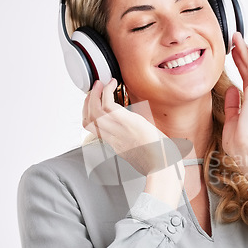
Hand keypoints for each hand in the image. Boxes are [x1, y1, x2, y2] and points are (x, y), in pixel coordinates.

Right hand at [83, 79, 184, 205]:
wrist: (160, 163)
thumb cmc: (157, 159)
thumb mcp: (141, 151)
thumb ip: (136, 143)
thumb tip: (140, 134)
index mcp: (114, 144)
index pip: (92, 129)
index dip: (89, 115)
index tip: (93, 105)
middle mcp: (110, 136)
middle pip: (88, 119)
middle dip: (88, 102)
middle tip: (93, 91)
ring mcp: (114, 128)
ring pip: (93, 109)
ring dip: (94, 93)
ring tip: (100, 84)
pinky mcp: (121, 120)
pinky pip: (106, 101)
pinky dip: (106, 90)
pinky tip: (112, 84)